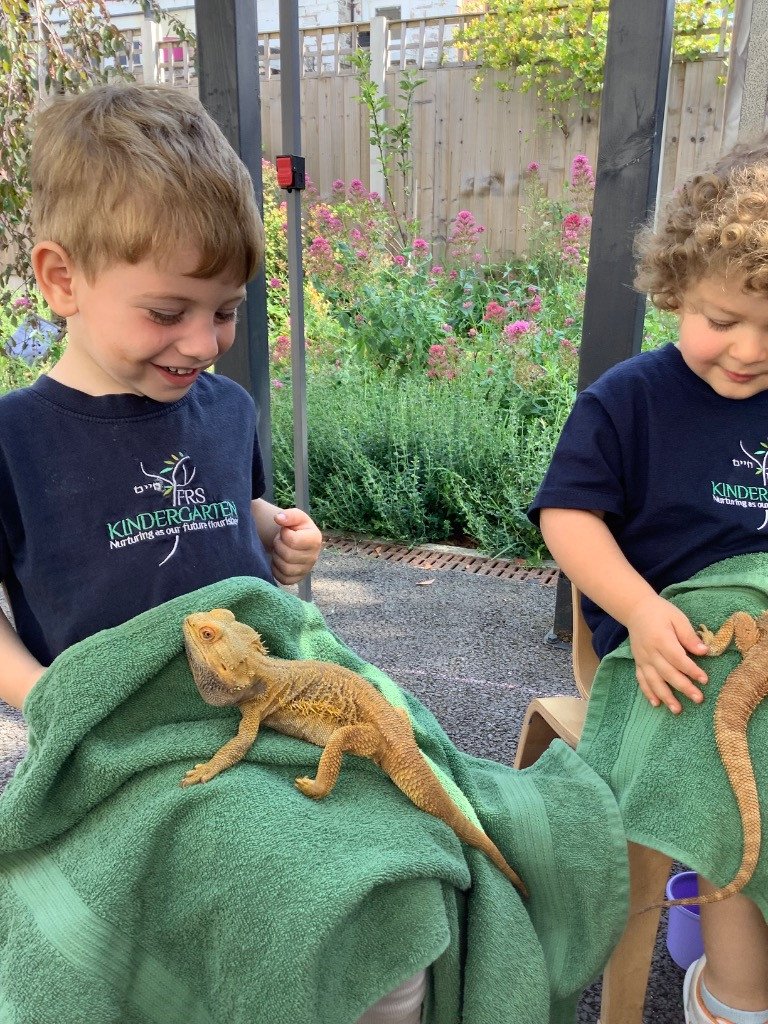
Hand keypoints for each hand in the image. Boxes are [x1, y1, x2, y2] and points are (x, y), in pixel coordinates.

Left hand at [269, 507, 322, 585]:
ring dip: (277, 558)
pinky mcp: (298, 579)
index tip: (284, 531)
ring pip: (286, 569)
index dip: (283, 534)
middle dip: (278, 546)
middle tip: (279, 541)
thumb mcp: (294, 516)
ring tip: (279, 550)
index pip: (293, 541)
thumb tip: (279, 518)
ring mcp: (307, 569)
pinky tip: (278, 561)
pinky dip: (277, 570)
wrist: (292, 539)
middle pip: (288, 555)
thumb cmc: (294, 527)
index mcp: (315, 539)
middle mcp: (314, 556)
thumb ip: (289, 515)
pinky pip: (284, 579)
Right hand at [626, 595, 708, 713]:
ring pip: (654, 680)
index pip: (678, 658)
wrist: (636, 609)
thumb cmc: (661, 612)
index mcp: (661, 639)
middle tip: (698, 699)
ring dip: (665, 696)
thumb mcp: (678, 618)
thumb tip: (704, 651)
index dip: (691, 670)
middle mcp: (650, 652)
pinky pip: (641, 680)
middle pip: (668, 673)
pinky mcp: (638, 662)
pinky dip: (648, 693)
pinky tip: (656, 704)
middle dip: (683, 687)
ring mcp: (642, 659)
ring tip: (677, 710)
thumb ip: (689, 636)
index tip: (705, 680)